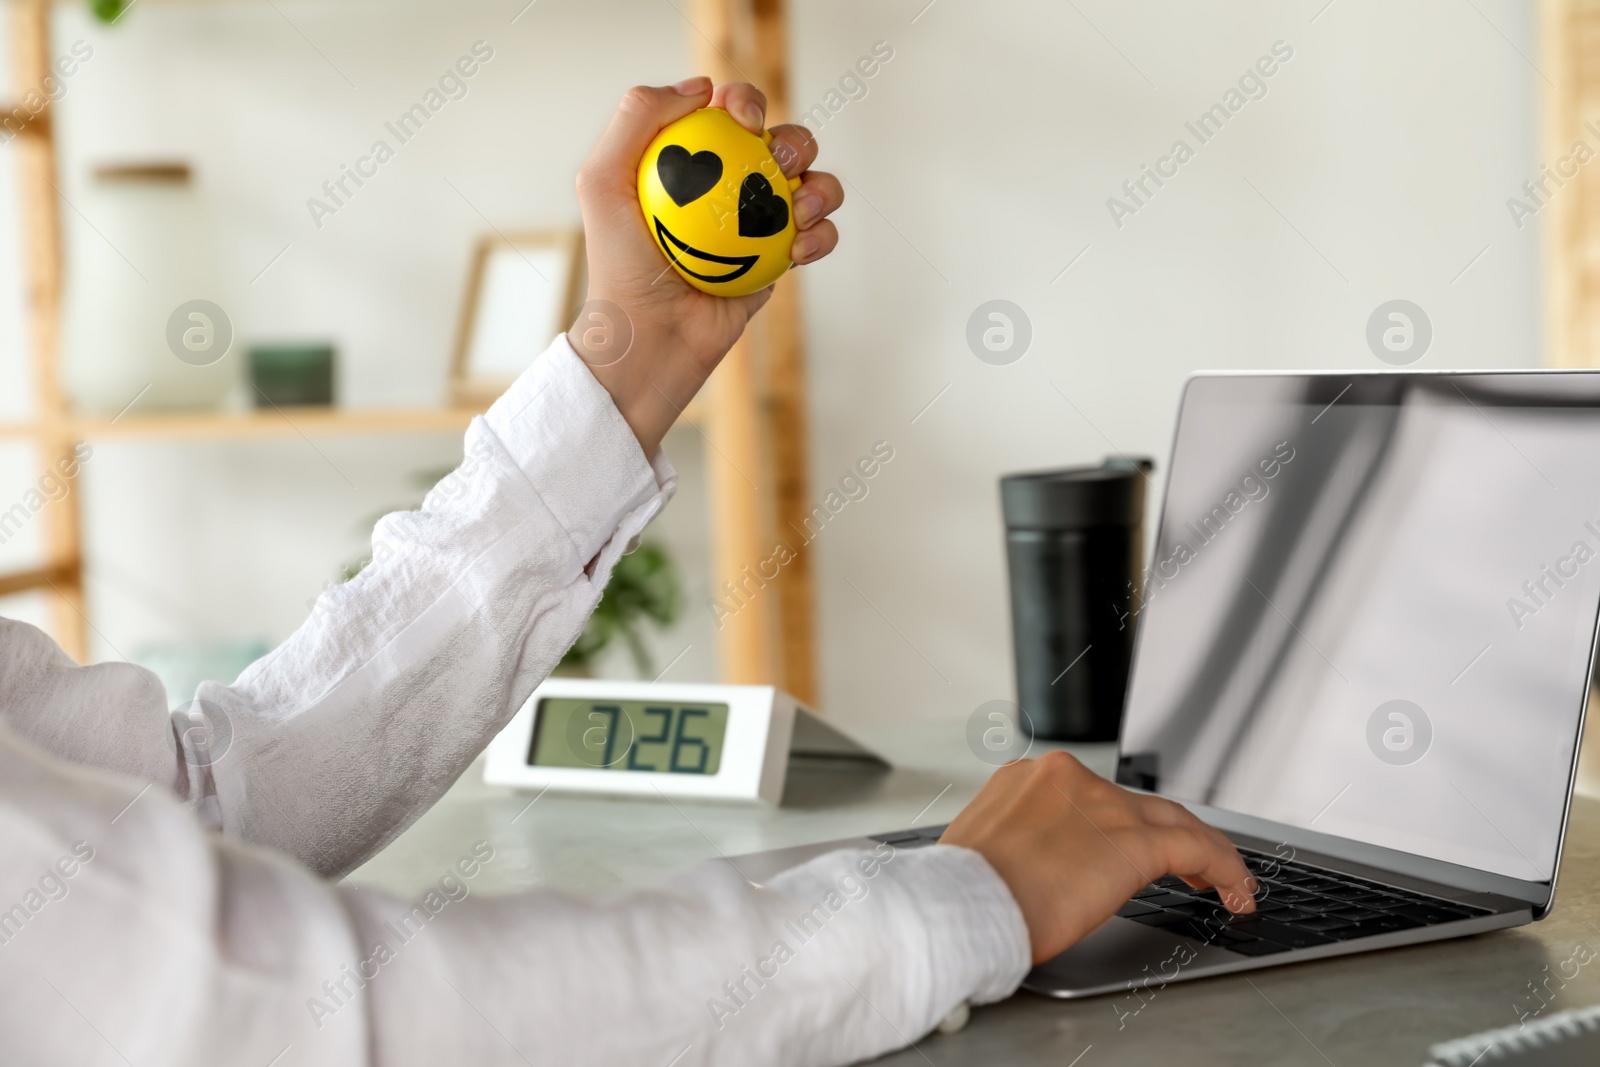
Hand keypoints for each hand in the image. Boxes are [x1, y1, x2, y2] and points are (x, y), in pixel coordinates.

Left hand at [570, 78, 843, 455]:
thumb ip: (637, 119)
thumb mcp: (603, 182)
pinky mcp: (780, 262)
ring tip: (797, 212)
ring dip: (820, 187)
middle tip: (779, 165)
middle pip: (782, 141)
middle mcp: (729, 187)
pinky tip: (799, 249)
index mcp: (692, 160)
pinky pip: (819, 236)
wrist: (650, 339)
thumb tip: (701, 87)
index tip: (745, 120)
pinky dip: (821, 235)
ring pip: (813, 184)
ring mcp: (759, 224)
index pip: (729, 112)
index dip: (746, 100)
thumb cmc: (620, 267)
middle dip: (796, 141)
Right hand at [939, 751, 1257, 964]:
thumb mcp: (982, 850)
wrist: (961, 906)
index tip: (1119, 850)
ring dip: (1202, 852)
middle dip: (1164, 834)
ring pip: (1173, 820)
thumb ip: (1017, 844)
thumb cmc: (961, 893)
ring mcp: (1101, 805)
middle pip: (1135, 804)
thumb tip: (1031, 868)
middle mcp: (1066, 779)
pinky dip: (1222, 867)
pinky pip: (1196, 847)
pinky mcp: (1132, 841)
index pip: (1088, 798)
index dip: (1115, 826)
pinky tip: (1235, 891)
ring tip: (1222, 880)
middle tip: (1189, 864)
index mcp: (1026, 780)